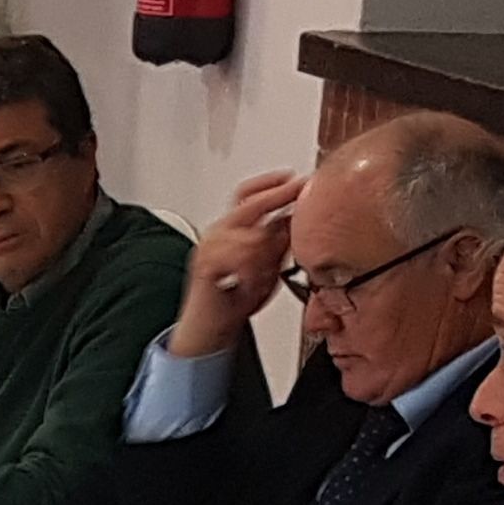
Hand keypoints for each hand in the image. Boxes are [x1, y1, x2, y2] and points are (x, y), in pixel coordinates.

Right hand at [174, 170, 304, 359]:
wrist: (210, 327)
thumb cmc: (234, 297)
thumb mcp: (268, 266)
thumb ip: (279, 243)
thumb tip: (299, 222)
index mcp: (232, 229)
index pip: (249, 195)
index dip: (271, 183)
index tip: (293, 177)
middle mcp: (219, 233)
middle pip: (248, 203)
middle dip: (277, 196)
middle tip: (298, 190)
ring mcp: (210, 247)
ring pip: (248, 234)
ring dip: (265, 250)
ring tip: (269, 271)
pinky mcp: (205, 266)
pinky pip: (234, 258)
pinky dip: (249, 269)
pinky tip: (251, 281)